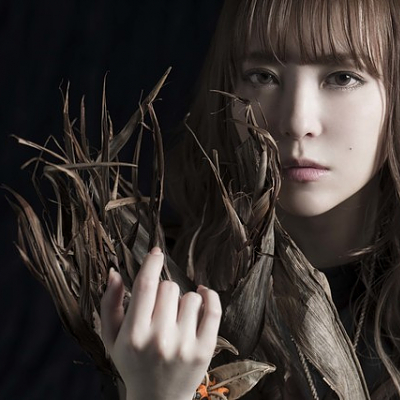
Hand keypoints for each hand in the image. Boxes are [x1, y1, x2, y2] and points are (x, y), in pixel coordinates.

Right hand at [101, 247, 221, 399]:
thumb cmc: (133, 364)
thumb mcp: (112, 339)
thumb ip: (109, 304)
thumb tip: (115, 272)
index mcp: (134, 335)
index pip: (145, 286)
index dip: (151, 263)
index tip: (156, 252)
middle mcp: (160, 339)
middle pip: (169, 288)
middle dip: (164, 290)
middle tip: (161, 307)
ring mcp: (185, 345)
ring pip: (191, 296)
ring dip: (184, 299)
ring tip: (176, 317)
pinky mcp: (205, 350)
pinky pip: (213, 309)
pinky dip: (210, 296)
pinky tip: (203, 294)